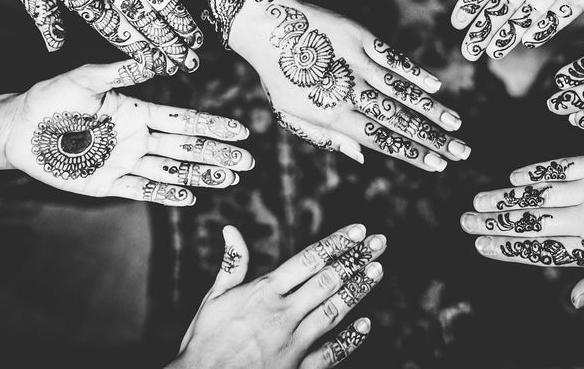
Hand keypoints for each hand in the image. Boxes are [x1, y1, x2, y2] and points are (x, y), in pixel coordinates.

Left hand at [4, 61, 251, 204]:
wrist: (18, 129)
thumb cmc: (49, 99)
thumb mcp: (86, 79)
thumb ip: (120, 72)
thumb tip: (154, 59)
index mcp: (137, 112)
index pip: (183, 120)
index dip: (213, 125)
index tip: (240, 130)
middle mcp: (137, 138)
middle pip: (186, 147)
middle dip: (217, 154)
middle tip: (248, 161)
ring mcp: (125, 162)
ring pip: (172, 169)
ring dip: (201, 174)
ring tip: (230, 178)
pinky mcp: (107, 184)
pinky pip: (143, 189)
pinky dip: (167, 193)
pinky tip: (191, 196)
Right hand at [169, 223, 383, 368]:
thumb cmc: (204, 342)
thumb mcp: (212, 299)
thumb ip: (231, 264)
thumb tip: (231, 230)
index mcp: (263, 292)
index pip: (308, 259)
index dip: (336, 243)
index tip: (357, 230)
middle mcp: (282, 314)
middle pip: (327, 280)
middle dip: (356, 259)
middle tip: (378, 243)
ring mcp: (292, 343)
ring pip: (334, 311)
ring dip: (358, 290)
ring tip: (377, 271)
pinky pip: (330, 353)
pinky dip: (349, 339)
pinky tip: (365, 326)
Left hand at [228, 0, 469, 170]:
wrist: (265, 27)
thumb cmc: (277, 76)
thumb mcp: (291, 115)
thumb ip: (327, 138)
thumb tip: (363, 157)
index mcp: (332, 115)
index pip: (380, 139)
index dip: (411, 153)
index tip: (437, 165)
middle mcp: (348, 92)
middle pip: (397, 119)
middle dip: (432, 137)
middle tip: (461, 151)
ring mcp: (356, 63)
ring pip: (400, 91)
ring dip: (431, 109)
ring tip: (456, 124)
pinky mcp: (359, 37)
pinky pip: (391, 58)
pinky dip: (413, 72)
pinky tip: (434, 87)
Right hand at [461, 149, 583, 307]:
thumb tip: (570, 300)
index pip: (543, 250)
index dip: (509, 248)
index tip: (481, 246)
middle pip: (533, 221)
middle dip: (495, 222)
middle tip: (464, 221)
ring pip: (541, 194)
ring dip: (507, 198)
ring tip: (479, 200)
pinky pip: (562, 167)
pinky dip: (538, 172)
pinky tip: (517, 175)